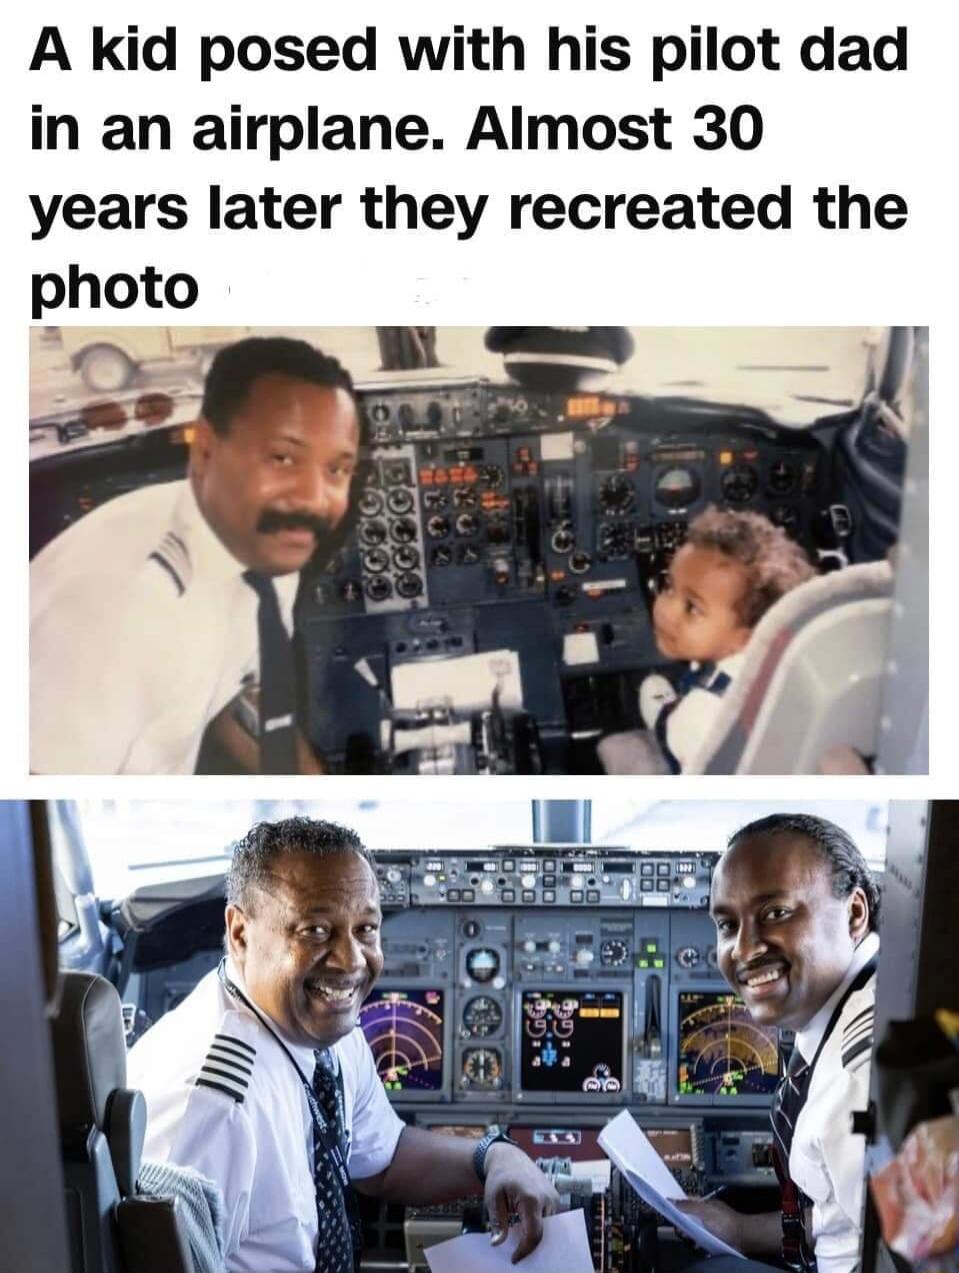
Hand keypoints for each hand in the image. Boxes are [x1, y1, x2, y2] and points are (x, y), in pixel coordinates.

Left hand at [483, 1144, 558, 1262]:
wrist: (509, 1156)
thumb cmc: (499, 1176)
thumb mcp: (493, 1199)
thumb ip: (498, 1222)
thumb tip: (497, 1243)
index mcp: (531, 1198)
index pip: (534, 1234)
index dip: (525, 1250)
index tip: (514, 1259)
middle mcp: (547, 1198)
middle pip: (544, 1233)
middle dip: (531, 1247)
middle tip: (517, 1255)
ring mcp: (553, 1197)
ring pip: (549, 1227)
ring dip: (536, 1236)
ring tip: (520, 1244)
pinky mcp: (553, 1197)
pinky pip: (550, 1219)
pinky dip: (539, 1227)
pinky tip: (526, 1231)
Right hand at [674, 1198, 744, 1250]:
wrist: (742, 1238)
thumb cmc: (725, 1221)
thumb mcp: (705, 1210)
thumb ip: (688, 1205)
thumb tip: (672, 1200)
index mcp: (703, 1204)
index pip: (685, 1201)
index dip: (676, 1204)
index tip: (667, 1208)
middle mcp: (703, 1215)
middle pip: (686, 1217)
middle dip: (680, 1223)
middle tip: (679, 1228)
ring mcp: (707, 1228)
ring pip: (690, 1230)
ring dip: (687, 1234)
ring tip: (687, 1236)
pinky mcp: (709, 1240)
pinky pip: (697, 1241)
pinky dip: (694, 1243)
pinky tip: (695, 1244)